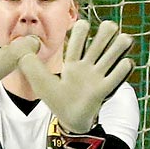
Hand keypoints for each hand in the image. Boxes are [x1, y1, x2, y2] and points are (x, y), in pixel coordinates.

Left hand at [18, 19, 133, 132]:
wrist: (69, 120)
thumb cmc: (57, 100)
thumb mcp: (40, 81)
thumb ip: (30, 64)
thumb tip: (26, 46)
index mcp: (73, 61)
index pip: (80, 36)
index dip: (82, 29)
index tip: (82, 28)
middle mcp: (88, 64)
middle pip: (102, 38)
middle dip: (107, 31)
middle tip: (108, 30)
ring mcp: (98, 75)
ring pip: (115, 51)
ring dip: (120, 44)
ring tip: (123, 42)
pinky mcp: (104, 89)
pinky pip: (119, 73)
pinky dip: (123, 66)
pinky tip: (124, 64)